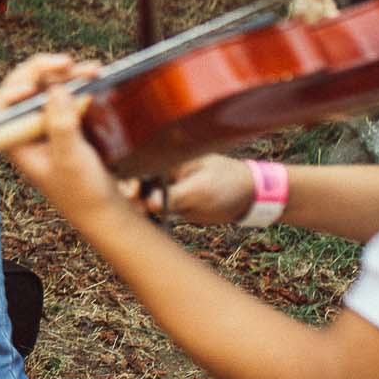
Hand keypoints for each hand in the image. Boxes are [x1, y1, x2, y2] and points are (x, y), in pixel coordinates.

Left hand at [0, 53, 125, 226]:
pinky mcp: (65, 122)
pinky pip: (66, 95)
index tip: (30, 89)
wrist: (107, 211)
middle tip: (66, 62)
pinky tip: (95, 76)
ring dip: (67, 75)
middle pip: (23, 90)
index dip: (8, 94)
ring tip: (92, 69)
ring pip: (47, 88)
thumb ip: (61, 125)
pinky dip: (78, 84)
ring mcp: (45, 125)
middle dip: (42, 72)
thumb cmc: (83, 194)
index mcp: (15, 144)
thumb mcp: (71, 159)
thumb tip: (56, 90)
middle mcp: (26, 131)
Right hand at [132, 153, 259, 224]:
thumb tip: (147, 203)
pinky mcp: (172, 201)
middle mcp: (163, 170)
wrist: (249, 195)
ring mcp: (167, 186)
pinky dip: (146, 213)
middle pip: (135, 180)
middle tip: (132, 208)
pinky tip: (142, 220)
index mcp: (169, 158)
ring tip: (135, 216)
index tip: (129, 194)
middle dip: (128, 194)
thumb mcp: (201, 190)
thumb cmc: (227, 184)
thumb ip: (174, 196)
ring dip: (135, 206)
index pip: (138, 166)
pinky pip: (153, 206)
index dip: (128, 179)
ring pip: (142, 195)